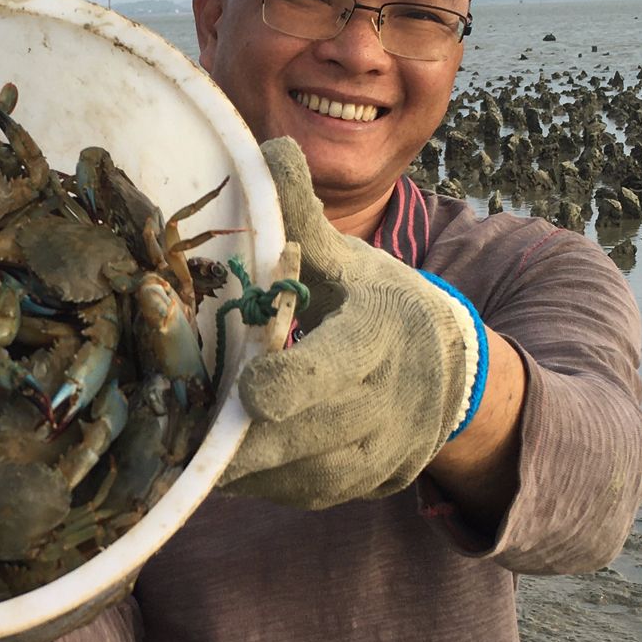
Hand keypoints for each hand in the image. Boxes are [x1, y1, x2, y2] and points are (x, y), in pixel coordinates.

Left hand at [220, 138, 485, 509]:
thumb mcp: (350, 258)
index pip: (341, 363)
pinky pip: (312, 494)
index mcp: (383, 331)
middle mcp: (393, 397)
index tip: (248, 390)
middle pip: (317, 431)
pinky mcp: (372, 484)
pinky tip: (224, 470)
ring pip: (313, 475)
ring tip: (192, 456)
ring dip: (251, 470)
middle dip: (251, 439)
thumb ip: (303, 214)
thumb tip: (267, 147)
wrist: (457, 370)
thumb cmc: (381, 302)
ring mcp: (387, 448)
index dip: (294, 381)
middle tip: (185, 437)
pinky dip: (268, 485)